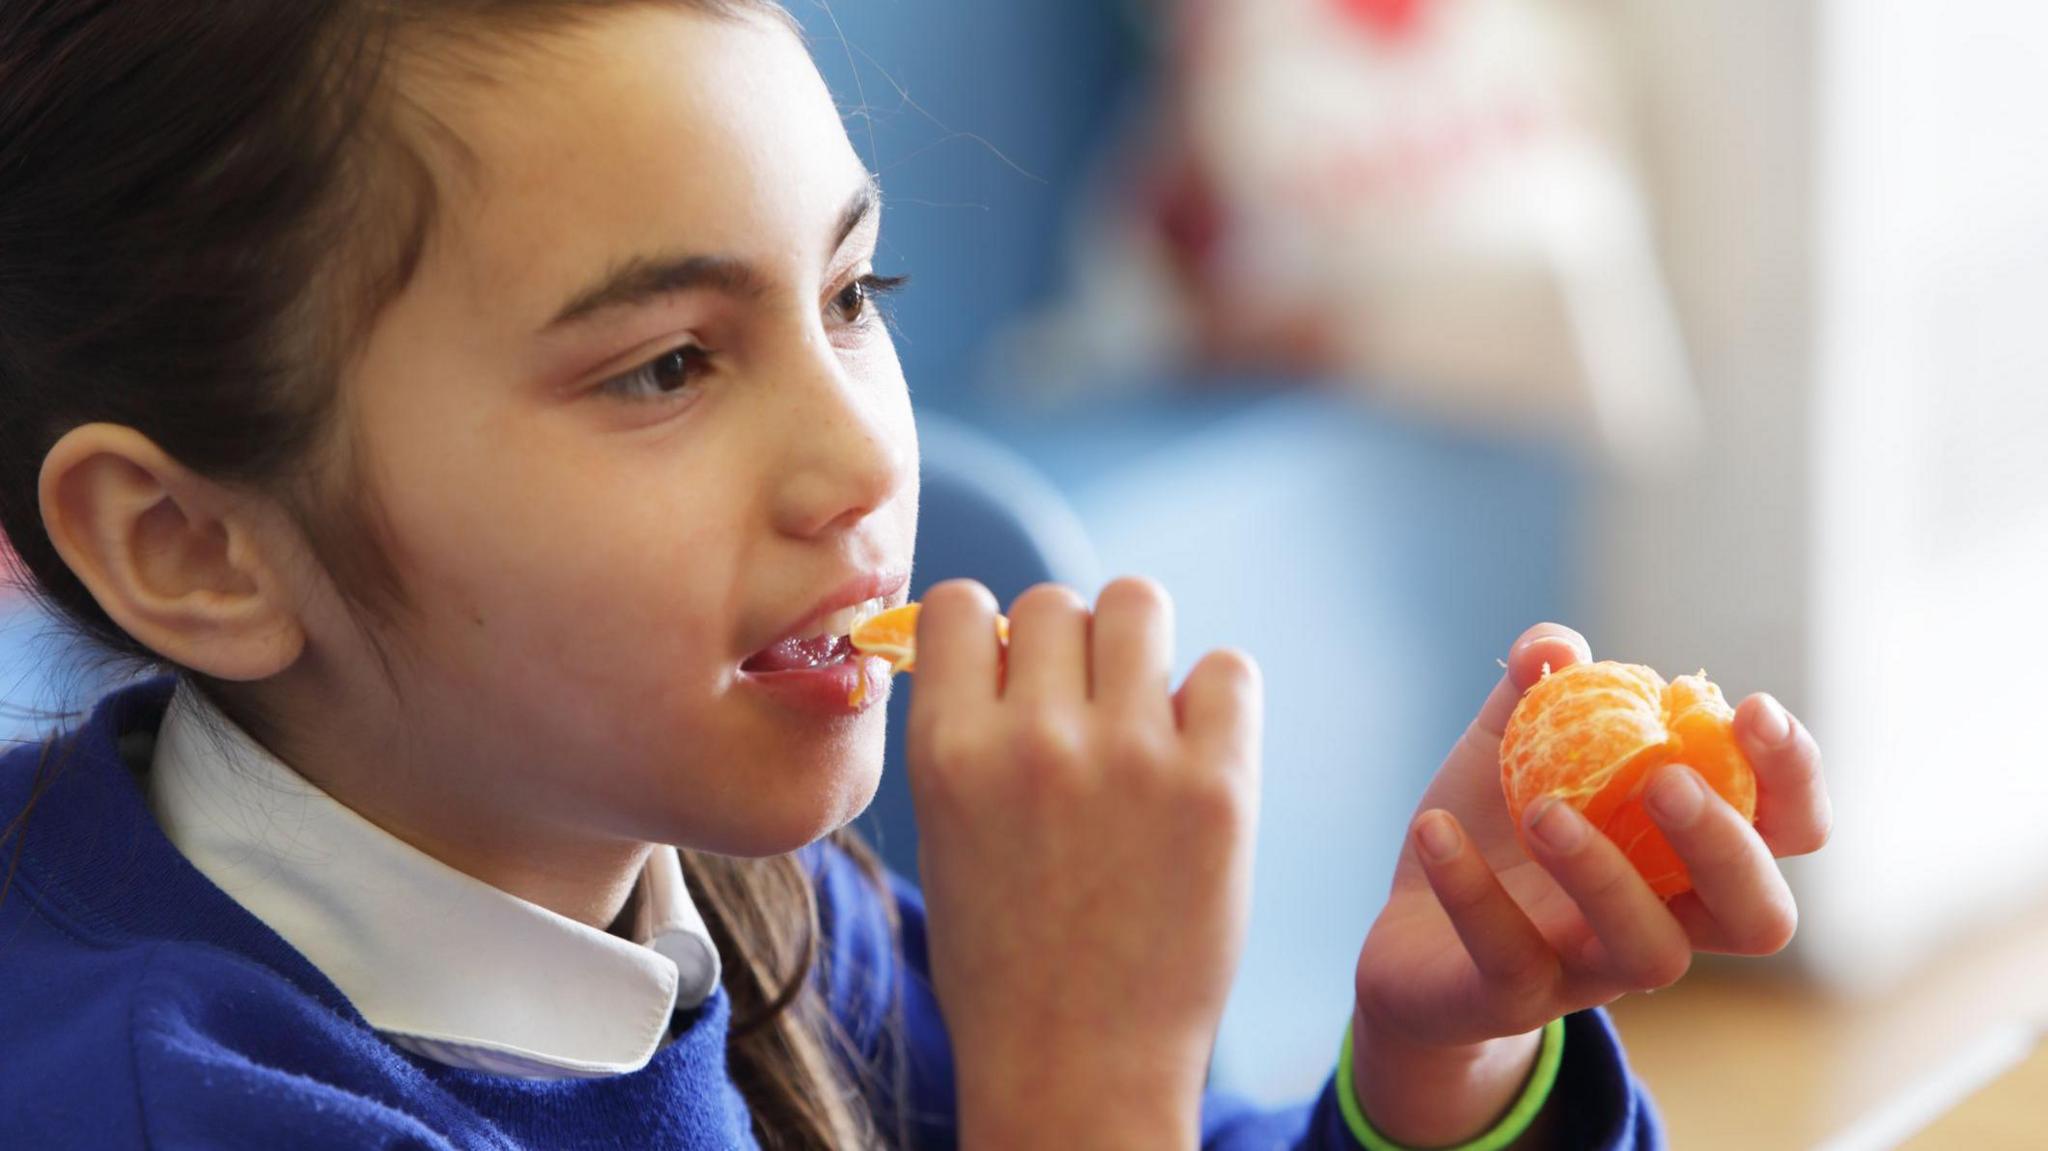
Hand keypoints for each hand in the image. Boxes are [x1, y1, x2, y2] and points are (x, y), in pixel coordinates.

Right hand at [906, 578, 1262, 1148]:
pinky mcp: (1217, 788)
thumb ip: (968, 734)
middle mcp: (1034, 740)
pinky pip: (1228, 670)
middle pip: (1055, 600)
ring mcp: (1130, 759)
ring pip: (1138, 604)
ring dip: (1139, 648)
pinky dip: (1215, 699)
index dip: (987, 631)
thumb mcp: (947, 836)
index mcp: (948, 752)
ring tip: (1143, 718)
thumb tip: (1003, 638)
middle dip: (1069, 646)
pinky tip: (1198, 754)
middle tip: (1084, 713)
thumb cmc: (1006, 961)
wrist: (1079, 1068)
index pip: (960, 602)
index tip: (1008, 673)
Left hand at [1349, 623, 1831, 1145]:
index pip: (1788, 827)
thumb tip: (1559, 646)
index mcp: (1688, 850)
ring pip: (1649, 953)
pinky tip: (1435, 830)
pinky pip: (1510, 959)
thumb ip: (1538, 685)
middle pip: (1759, 915)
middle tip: (1663, 779)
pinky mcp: (1515, 1000)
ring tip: (1541, 811)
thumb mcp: (1510, 742)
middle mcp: (1666, 919)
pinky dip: (1472, 890)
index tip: (1752, 707)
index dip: (1791, 775)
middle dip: (1726, 844)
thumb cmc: (1493, 828)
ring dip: (1604, 873)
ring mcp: (1594, 969)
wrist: (1409, 935)